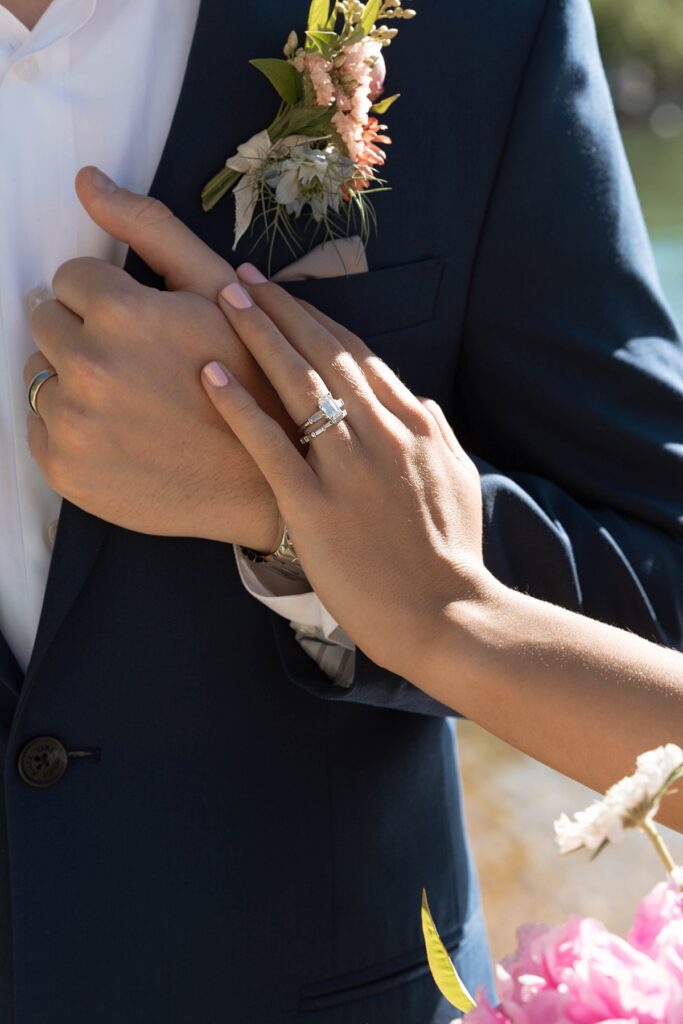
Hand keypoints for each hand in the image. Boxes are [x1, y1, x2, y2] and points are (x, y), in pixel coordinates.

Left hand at [24, 167, 291, 550]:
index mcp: (124, 316)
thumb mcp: (216, 293)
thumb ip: (150, 229)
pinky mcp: (64, 470)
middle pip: (45, 321)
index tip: (139, 324)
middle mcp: (89, 370)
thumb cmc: (248, 380)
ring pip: (39, 374)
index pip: (70, 278)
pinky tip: (116, 433)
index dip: (108, 297)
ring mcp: (72, 426)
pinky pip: (38, 426)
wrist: (261, 482)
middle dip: (84, 331)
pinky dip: (67, 426)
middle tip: (135, 363)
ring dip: (70, 378)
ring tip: (128, 401)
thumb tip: (86, 181)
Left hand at [200, 276, 495, 678]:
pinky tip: (211, 374)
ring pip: (298, 384)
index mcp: (413, 425)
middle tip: (244, 277)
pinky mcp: (313, 505)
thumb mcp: (459, 481)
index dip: (318, 319)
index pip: (359, 355)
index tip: (288, 295)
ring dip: (259, 335)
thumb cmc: (451, 556)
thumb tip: (419, 399)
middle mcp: (380, 433)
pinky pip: (270, 445)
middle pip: (324, 354)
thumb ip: (438, 433)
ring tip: (225, 299)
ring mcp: (346, 467)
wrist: (445, 615)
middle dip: (282, 309)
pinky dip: (239, 405)